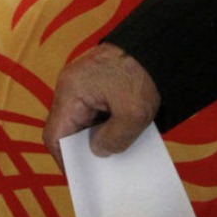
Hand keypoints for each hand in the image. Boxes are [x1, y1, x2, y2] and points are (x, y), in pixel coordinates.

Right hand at [42, 43, 160, 167]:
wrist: (162, 41)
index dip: (64, 159)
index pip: (54, 134)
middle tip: (97, 168)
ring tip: (111, 152)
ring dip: (95, 134)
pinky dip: (104, 122)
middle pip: (66, 126)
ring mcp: (83, 80)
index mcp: (71, 91)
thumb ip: (112, 139)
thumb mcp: (133, 115)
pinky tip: (119, 132)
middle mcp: (70, 84)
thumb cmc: (145, 74)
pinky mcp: (98, 78)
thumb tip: (99, 150)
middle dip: (81, 148)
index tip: (78, 175)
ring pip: (81, 118)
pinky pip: (94, 107)